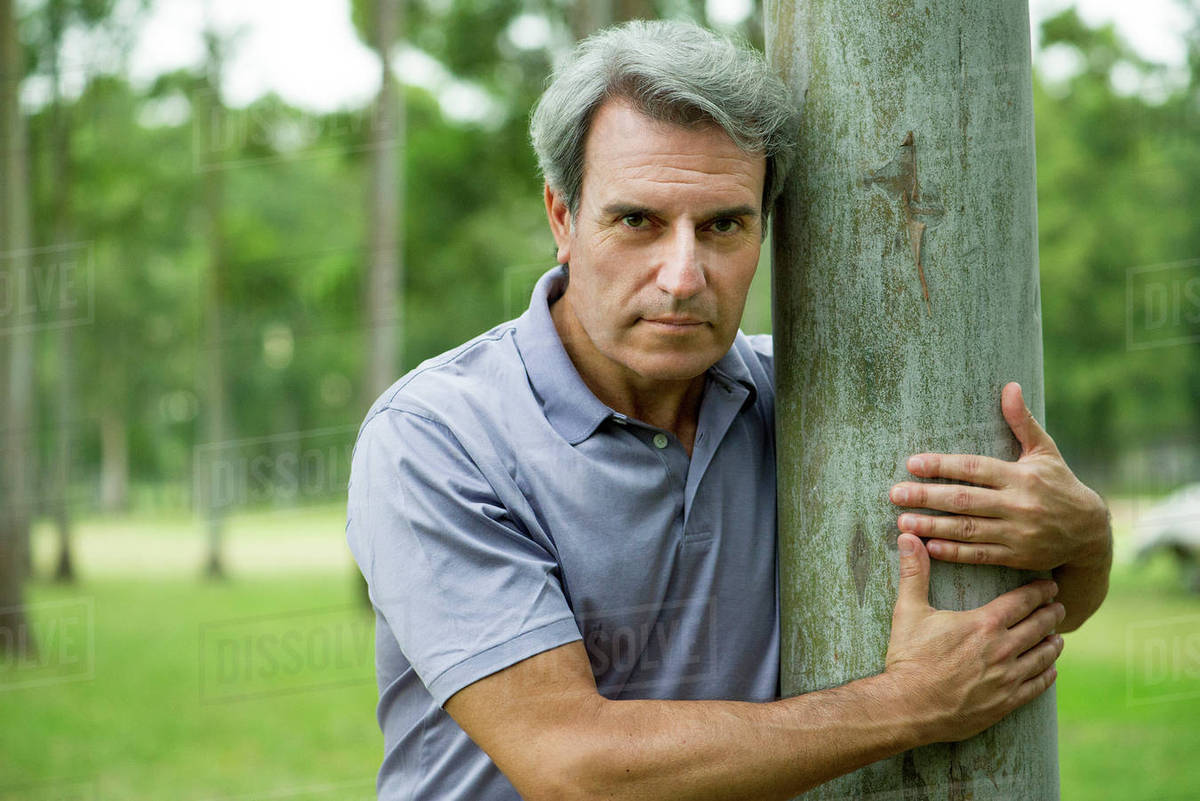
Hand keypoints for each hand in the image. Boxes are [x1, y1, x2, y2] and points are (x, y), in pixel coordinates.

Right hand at [884, 533, 1064, 743]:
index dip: (1040, 591)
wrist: (908, 706)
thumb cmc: (908, 657)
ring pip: (1043, 656)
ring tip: (1057, 636)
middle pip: (1040, 626)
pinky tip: (1049, 669)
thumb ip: (914, 573)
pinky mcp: (1006, 702)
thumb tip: (907, 538)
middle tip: (1059, 607)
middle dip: (1052, 613)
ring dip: (1053, 643)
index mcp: (983, 623)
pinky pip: (1037, 685)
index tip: (1049, 585)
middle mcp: (1002, 649)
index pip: (1023, 601)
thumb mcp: (908, 611)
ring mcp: (1007, 678)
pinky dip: (1047, 674)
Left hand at [889, 382, 1110, 571]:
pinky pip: (980, 555)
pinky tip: (929, 547)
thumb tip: (1010, 386)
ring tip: (903, 522)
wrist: (1090, 532)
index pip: (975, 468)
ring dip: (933, 526)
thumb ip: (1022, 422)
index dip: (943, 466)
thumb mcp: (1045, 451)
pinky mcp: (1017, 557)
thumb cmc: (1060, 484)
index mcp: (1021, 476)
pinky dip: (954, 552)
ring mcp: (1018, 533)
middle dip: (927, 497)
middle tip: (895, 493)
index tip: (913, 464)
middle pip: (965, 499)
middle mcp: (1019, 504)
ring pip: (968, 529)